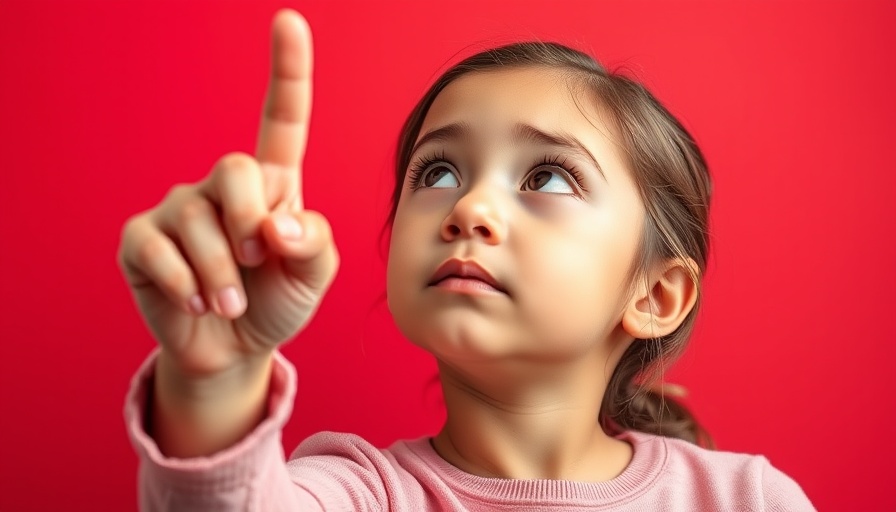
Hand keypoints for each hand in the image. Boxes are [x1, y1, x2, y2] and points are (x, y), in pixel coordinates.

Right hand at [118, 10, 337, 377]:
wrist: (235, 350)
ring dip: (222, 274)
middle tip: (258, 264)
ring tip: (231, 303)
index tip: (289, 21)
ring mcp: (178, 209)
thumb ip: (315, 243)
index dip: (287, 71)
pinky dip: (187, 285)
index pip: (281, 121)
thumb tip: (277, 221)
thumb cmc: (277, 302)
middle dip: (249, 224)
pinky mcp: (141, 240)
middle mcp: (223, 187)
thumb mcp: (314, 277)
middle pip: (235, 168)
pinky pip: (159, 248)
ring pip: (198, 219)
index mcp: (272, 186)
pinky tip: (198, 303)